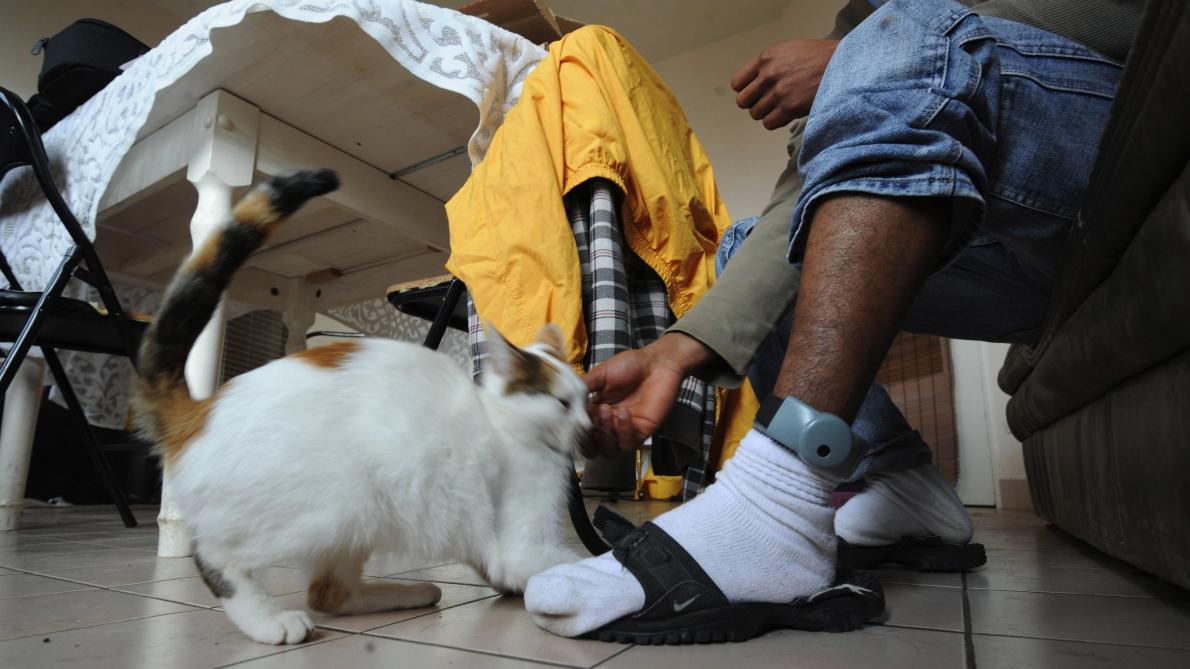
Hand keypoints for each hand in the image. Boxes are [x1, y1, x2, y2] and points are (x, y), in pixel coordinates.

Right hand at [582, 333, 713, 457]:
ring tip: (607, 411)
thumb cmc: (630, 365)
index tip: (571, 421)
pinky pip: (628, 443)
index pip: (580, 431)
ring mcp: (624, 430)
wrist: (657, 362)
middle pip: (593, 447)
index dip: (575, 430)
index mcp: (595, 412)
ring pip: (609, 450)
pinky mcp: (641, 432)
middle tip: (589, 421)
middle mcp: (608, 424)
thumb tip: (562, 399)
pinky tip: (624, 413)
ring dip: (605, 433)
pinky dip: (623, 430)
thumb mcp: (600, 374)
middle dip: (588, 439)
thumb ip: (582, 388)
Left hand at [731, 39, 838, 129]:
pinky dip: (776, 121)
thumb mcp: (790, 50)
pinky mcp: (790, 107)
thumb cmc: (820, 58)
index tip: (754, 93)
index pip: (737, 83)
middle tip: (767, 102)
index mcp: (766, 58)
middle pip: (743, 101)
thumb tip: (754, 82)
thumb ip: (770, 64)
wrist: (844, 65)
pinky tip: (786, 114)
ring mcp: (779, 92)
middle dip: (753, 104)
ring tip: (781, 107)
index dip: (744, 90)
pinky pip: (769, 123)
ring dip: (766, 113)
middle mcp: (769, 74)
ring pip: (756, 114)